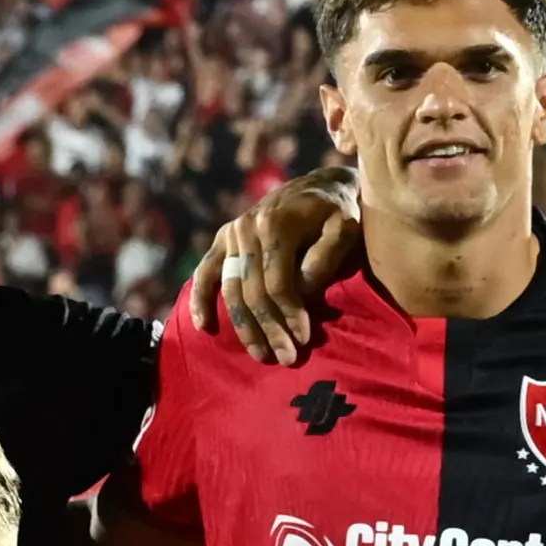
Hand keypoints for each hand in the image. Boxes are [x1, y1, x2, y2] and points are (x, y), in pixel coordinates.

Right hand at [180, 170, 357, 364]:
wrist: (320, 186)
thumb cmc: (338, 212)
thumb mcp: (344, 227)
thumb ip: (325, 257)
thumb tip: (301, 291)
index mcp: (276, 223)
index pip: (277, 282)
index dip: (290, 314)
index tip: (304, 339)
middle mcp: (248, 227)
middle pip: (252, 291)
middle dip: (270, 328)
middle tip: (287, 358)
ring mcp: (232, 233)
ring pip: (231, 290)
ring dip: (245, 327)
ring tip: (262, 354)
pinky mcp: (224, 239)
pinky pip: (206, 273)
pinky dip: (201, 300)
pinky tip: (204, 327)